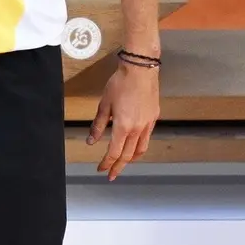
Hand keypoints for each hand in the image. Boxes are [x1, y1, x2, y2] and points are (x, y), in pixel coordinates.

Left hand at [86, 62, 159, 180]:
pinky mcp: (153, 118)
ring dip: (131, 160)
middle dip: (118, 167)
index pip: (114, 152)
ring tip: (123, 164)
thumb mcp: (104, 105)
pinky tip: (134, 146)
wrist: (140, 70)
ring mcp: (147, 124)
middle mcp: (137, 129)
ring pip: (140, 150)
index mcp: (123, 126)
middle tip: (111, 174)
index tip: (101, 169)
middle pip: (127, 155)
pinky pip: (147, 138)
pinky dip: (139, 147)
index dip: (106, 163)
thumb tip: (91, 140)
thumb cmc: (121, 83)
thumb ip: (98, 125)